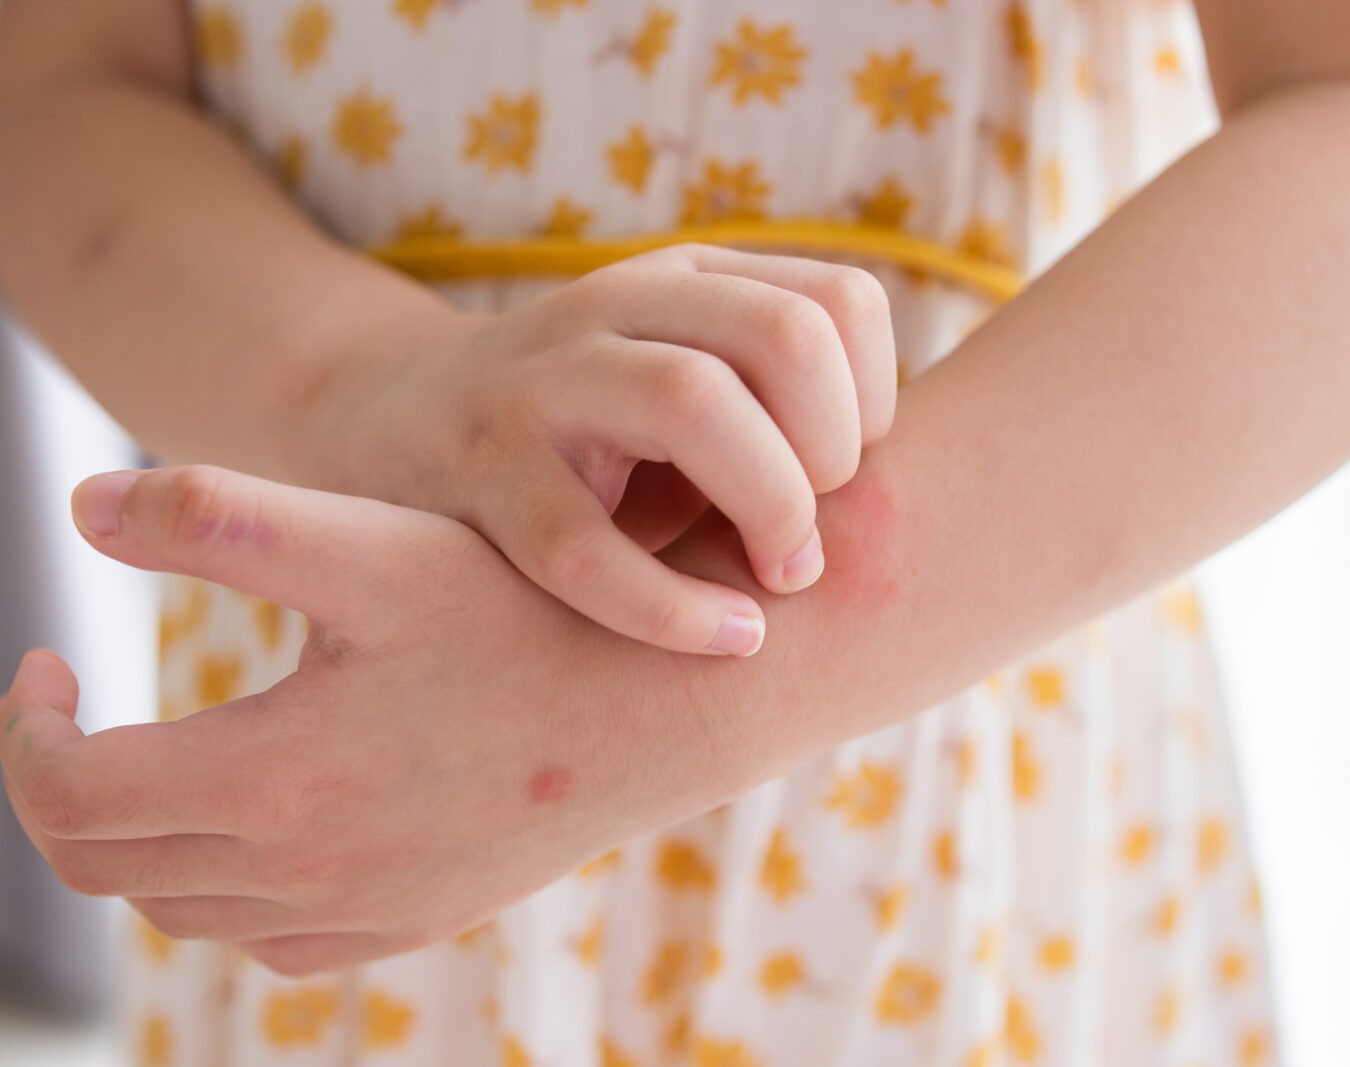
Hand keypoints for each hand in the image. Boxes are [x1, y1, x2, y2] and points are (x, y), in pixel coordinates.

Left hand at [0, 465, 770, 975]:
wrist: (665, 704)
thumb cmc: (528, 613)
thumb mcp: (376, 550)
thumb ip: (224, 518)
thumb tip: (81, 504)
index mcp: (277, 779)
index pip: (70, 794)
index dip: (29, 728)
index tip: (51, 663)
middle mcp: (309, 872)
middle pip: (109, 863)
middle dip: (66, 781)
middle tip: (83, 710)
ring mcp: (364, 912)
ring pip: (186, 906)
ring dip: (142, 835)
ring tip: (163, 752)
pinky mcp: (414, 923)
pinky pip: (273, 941)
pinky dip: (228, 890)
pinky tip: (261, 821)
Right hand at [313, 244, 896, 656]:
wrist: (395, 420)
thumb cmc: (590, 432)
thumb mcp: (686, 379)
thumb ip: (782, 406)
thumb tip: (919, 494)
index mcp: (689, 279)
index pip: (842, 300)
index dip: (876, 398)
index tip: (844, 470)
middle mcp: (620, 305)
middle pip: (785, 336)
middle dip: (832, 450)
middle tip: (810, 535)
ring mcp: (544, 383)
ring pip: (692, 400)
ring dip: (769, 503)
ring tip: (778, 578)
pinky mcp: (483, 476)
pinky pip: (586, 546)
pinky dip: (673, 608)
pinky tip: (726, 637)